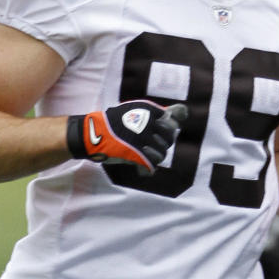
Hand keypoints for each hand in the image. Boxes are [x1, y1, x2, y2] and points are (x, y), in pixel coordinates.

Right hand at [66, 100, 186, 173]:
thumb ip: (160, 112)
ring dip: (154, 156)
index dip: (170, 126)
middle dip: (162, 142)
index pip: (175, 120)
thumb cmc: (116, 122)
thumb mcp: (137, 109)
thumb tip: (183, 112)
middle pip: (170, 138)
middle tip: (147, 142)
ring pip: (162, 154)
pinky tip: (140, 166)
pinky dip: (146, 169)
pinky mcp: (136, 155)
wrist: (94, 133)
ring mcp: (143, 140)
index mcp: (150, 111)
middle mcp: (149, 124)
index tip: (159, 127)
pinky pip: (152, 166)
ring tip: (141, 153)